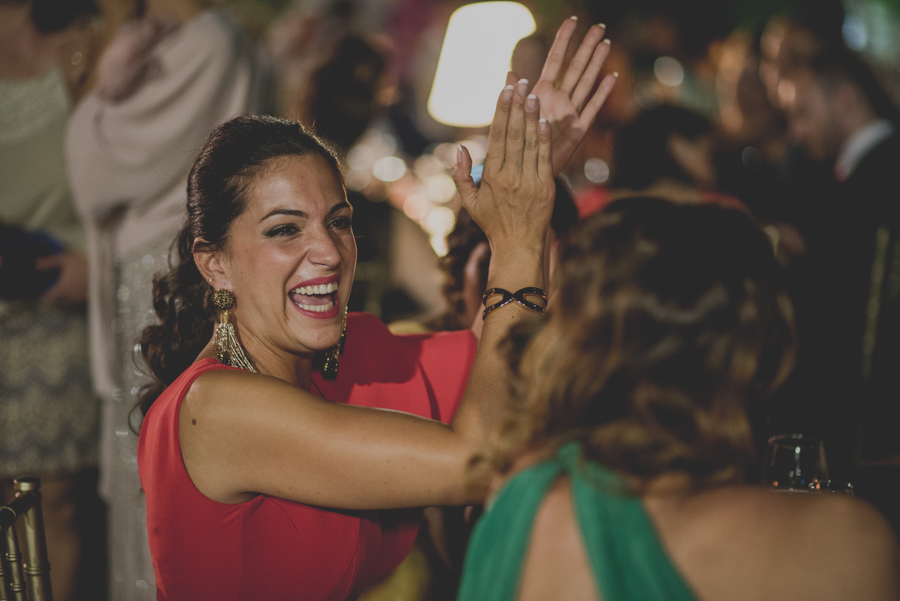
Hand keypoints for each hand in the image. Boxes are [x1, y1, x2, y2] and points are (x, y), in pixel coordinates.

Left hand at [37, 250, 88, 306]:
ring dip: (65, 298)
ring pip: (69, 302)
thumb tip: (36, 265)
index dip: (44, 297)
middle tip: (53, 294)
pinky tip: (78, 289)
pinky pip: (79, 300)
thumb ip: (50, 262)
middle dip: (55, 299)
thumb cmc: (84, 265)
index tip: (42, 295)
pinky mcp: (89, 297)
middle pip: (59, 302)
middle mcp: (70, 296)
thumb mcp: (66, 259)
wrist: (105, 272)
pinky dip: (75, 297)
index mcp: (62, 288)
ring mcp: (80, 298)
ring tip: (66, 291)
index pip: (49, 298)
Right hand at [453, 80, 553, 252]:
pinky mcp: (546, 187)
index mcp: (492, 177)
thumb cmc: (493, 224)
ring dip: (532, 117)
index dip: (501, 111)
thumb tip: (460, 149)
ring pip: (530, 143)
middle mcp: (510, 177)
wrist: (519, 247)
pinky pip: (545, 158)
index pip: (496, 137)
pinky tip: (544, 121)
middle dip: (517, 107)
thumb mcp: (470, 202)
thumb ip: (462, 175)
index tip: (504, 90)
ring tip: (533, 94)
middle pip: (513, 134)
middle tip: (521, 83)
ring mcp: (529, 182)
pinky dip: (544, 139)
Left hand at [513, 18, 616, 175]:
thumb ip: (515, 96)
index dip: (563, 41)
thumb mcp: (513, 118)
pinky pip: (592, 109)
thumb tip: (510, 73)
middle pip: (575, 67)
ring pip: (586, 83)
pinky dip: (602, 94)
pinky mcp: (579, 130)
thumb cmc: (517, 145)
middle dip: (586, 47)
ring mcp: (570, 113)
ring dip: (597, 64)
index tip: (572, 21)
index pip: (554, 60)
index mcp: (541, 93)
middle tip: (599, 26)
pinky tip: (611, 77)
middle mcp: (558, 100)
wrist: (525, 173)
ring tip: (607, 43)